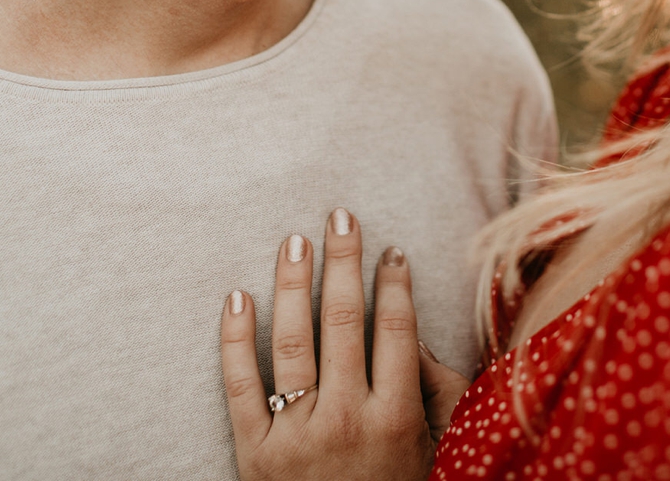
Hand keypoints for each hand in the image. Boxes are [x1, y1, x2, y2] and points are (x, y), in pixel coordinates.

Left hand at [220, 210, 469, 480]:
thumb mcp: (432, 452)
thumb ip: (435, 394)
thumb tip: (417, 334)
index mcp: (394, 420)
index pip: (395, 330)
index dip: (394, 284)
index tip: (391, 250)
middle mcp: (345, 421)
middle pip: (345, 321)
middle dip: (344, 260)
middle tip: (340, 215)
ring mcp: (295, 437)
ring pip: (292, 341)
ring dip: (294, 282)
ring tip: (294, 240)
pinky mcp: (253, 453)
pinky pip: (240, 385)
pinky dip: (235, 338)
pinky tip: (238, 295)